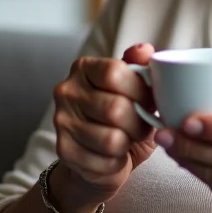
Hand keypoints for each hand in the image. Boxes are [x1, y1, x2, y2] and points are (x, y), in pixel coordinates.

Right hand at [52, 43, 157, 203]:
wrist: (98, 156)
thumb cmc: (123, 117)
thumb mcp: (135, 89)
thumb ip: (141, 68)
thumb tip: (145, 50)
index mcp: (85, 68)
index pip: (114, 72)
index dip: (140, 90)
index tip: (150, 100)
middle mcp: (67, 91)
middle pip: (115, 108)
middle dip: (139, 122)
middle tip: (142, 125)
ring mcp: (61, 121)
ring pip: (112, 139)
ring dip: (129, 143)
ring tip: (129, 139)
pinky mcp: (63, 151)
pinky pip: (104, 161)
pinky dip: (118, 162)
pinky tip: (115, 155)